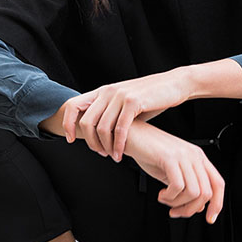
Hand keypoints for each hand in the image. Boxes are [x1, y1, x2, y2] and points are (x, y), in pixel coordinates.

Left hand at [62, 68, 189, 161]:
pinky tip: (120, 153)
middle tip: (100, 153)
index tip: (71, 140)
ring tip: (113, 156)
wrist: (174, 84)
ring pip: (102, 127)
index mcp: (103, 91)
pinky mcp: (133, 102)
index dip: (67, 123)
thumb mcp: (125, 103)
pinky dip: (118, 145)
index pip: (73, 105)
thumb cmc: (151, 98)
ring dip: (106, 146)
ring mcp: (119, 95)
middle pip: (86, 121)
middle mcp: (107, 91)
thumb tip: (99, 131)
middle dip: (90, 142)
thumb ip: (111, 113)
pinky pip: (119, 128)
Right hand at [126, 122, 224, 223]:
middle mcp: (194, 155)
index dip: (217, 204)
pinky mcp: (170, 158)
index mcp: (198, 158)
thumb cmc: (150, 152)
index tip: (209, 218)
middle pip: (206, 193)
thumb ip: (186, 187)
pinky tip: (161, 194)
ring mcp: (183, 156)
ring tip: (165, 199)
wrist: (133, 135)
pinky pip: (178, 186)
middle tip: (175, 211)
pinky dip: (169, 197)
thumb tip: (197, 207)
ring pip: (193, 192)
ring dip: (177, 203)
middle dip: (190, 209)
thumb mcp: (172, 171)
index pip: (218, 184)